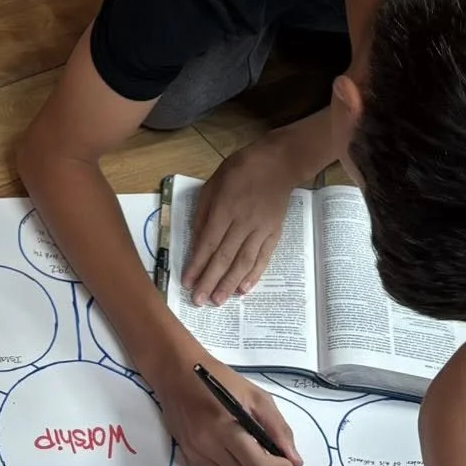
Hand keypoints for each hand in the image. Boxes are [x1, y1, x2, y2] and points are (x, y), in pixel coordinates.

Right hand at [148, 348, 301, 465]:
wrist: (177, 373)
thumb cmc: (220, 379)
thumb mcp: (256, 396)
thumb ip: (278, 429)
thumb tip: (295, 460)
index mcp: (226, 429)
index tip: (289, 462)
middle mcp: (208, 447)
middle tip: (278, 460)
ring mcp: (196, 454)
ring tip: (260, 457)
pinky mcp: (189, 457)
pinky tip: (239, 455)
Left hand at [184, 139, 299, 303]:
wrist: (279, 164)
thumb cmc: (240, 170)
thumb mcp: (213, 183)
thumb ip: (204, 212)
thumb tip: (198, 240)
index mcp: (225, 209)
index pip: (208, 243)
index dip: (197, 265)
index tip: (187, 283)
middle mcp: (243, 222)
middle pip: (224, 257)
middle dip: (210, 281)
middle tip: (199, 301)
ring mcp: (261, 229)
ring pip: (244, 261)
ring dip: (230, 284)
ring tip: (218, 301)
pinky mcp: (275, 233)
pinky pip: (263, 257)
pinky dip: (254, 275)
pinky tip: (244, 289)